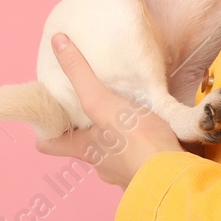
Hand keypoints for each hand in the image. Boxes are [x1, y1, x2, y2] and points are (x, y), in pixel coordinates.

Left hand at [33, 34, 185, 188]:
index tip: (48, 113)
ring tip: (128, 110)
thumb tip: (57, 42)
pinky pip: (143, 155)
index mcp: (84, 149)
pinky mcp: (153, 171)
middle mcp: (101, 165)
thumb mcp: (101, 103)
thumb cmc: (135, 143)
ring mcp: (127, 172)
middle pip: (85, 145)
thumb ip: (80, 75)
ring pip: (116, 151)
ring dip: (119, 134)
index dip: (45, 130)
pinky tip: (155, 127)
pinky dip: (144, 143)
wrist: (176, 177)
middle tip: (93, 101)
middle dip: (88, 126)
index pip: (50, 144)